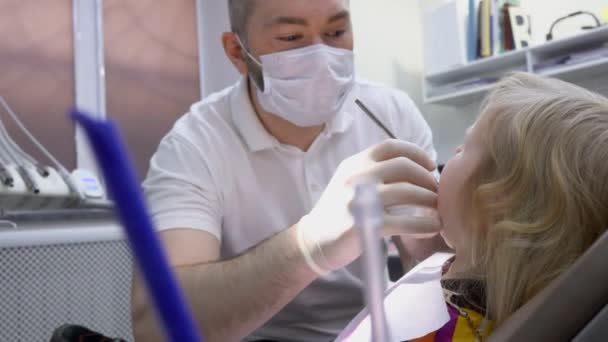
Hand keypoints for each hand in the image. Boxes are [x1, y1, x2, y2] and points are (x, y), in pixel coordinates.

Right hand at [296, 139, 441, 273]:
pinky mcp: (363, 224)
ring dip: (429, 201)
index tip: (431, 165)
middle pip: (403, 167)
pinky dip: (424, 224)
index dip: (416, 153)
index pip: (390, 147)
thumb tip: (417, 170)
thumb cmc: (339, 212)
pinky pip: (403, 222)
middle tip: (437, 191)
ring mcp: (359, 199)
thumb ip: (376, 172)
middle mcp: (357, 176)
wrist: (313, 240)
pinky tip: (433, 228)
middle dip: (426, 178)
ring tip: (439, 210)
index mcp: (356, 163)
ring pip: (406, 192)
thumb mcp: (351, 182)